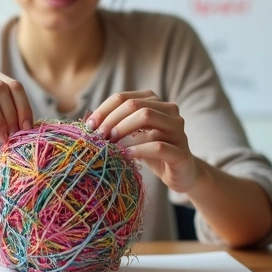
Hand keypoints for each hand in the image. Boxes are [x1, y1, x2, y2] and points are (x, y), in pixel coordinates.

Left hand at [86, 90, 204, 192]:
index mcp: (156, 102)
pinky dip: (138, 149)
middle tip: (98, 136)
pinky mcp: (182, 152)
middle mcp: (170, 111)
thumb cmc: (152, 152)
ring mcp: (178, 130)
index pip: (124, 97)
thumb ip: (118, 125)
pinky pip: (158, 145)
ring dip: (123, 129)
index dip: (104, 110)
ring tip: (110, 143)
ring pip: (147, 117)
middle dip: (111, 119)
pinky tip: (126, 155)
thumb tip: (89, 123)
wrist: (181, 174)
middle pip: (135, 105)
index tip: (90, 125)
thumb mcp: (134, 135)